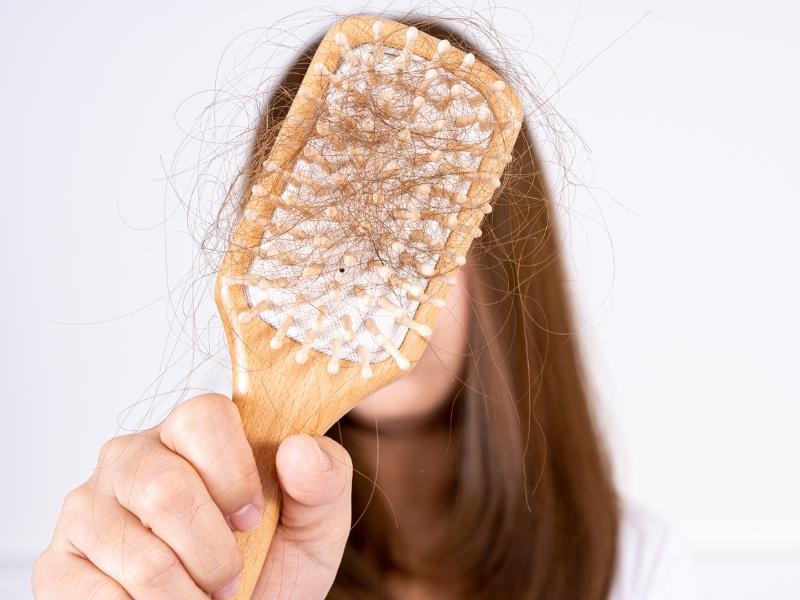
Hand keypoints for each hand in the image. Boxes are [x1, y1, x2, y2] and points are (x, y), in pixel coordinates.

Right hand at [32, 393, 352, 598]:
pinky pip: (95, 595)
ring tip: (202, 599)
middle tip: (230, 579)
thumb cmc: (271, 560)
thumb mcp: (315, 522)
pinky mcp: (59, 564)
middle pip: (166, 489)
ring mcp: (89, 508)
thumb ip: (323, 479)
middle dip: (213, 553)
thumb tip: (298, 450)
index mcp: (192, 433)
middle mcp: (132, 457)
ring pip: (138, 553)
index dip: (234, 473)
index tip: (254, 517)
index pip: (203, 417)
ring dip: (185, 595)